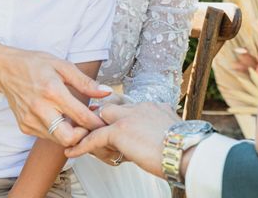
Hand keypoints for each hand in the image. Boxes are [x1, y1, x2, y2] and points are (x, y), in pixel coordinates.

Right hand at [0, 43, 111, 145]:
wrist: (5, 69)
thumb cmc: (35, 64)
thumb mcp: (63, 66)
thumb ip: (86, 82)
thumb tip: (106, 92)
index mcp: (53, 92)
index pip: (81, 116)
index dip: (97, 122)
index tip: (104, 122)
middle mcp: (40, 109)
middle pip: (68, 138)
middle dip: (83, 135)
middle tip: (89, 124)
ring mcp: (30, 120)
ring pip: (58, 140)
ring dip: (71, 133)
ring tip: (76, 119)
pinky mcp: (24, 127)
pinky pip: (47, 136)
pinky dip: (57, 131)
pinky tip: (60, 117)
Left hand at [66, 102, 180, 177]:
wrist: (185, 151)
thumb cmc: (185, 149)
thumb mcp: (173, 134)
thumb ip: (161, 130)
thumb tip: (157, 140)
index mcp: (154, 106)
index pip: (129, 107)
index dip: (118, 116)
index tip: (110, 122)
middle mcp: (140, 107)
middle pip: (112, 107)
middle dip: (100, 118)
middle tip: (88, 127)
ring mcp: (129, 116)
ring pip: (101, 118)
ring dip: (90, 129)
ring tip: (75, 138)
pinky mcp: (120, 130)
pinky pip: (94, 137)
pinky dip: (82, 145)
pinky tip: (72, 152)